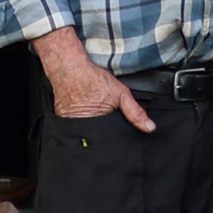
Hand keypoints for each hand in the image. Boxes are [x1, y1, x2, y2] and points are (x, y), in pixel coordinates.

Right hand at [36, 30, 155, 132]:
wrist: (69, 68)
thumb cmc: (92, 79)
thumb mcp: (120, 93)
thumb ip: (135, 112)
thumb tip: (149, 127)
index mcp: (99, 124)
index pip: (110, 143)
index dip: (116, 144)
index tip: (120, 142)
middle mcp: (83, 128)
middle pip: (98, 142)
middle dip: (104, 140)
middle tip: (106, 124)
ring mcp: (72, 126)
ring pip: (85, 138)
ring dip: (91, 133)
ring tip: (94, 118)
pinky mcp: (63, 121)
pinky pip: (74, 130)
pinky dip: (80, 126)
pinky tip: (84, 115)